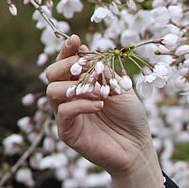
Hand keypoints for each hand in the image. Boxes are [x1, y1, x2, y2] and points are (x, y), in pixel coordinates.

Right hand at [45, 35, 157, 178]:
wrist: (138, 147)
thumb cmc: (131, 118)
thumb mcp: (121, 88)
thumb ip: (103, 72)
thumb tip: (86, 51)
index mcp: (81, 85)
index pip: (65, 64)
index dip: (67, 50)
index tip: (76, 40)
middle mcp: (69, 99)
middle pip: (51, 75)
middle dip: (66, 66)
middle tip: (87, 68)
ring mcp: (66, 115)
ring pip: (52, 91)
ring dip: (76, 87)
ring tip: (101, 93)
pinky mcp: (67, 132)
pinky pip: (63, 112)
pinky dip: (80, 105)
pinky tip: (99, 105)